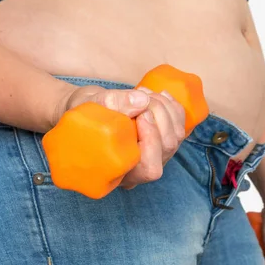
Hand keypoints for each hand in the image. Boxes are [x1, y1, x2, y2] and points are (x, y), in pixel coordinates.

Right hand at [55, 84, 185, 188]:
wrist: (87, 114)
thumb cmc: (84, 116)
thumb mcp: (90, 106)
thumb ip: (113, 103)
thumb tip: (142, 100)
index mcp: (122, 172)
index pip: (150, 168)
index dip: (152, 140)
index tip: (140, 114)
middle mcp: (141, 169)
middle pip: (167, 148)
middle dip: (159, 115)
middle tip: (141, 96)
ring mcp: (155, 157)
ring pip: (177, 136)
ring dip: (165, 108)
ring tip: (144, 93)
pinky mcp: (162, 141)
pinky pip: (180, 126)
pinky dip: (173, 107)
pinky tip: (159, 95)